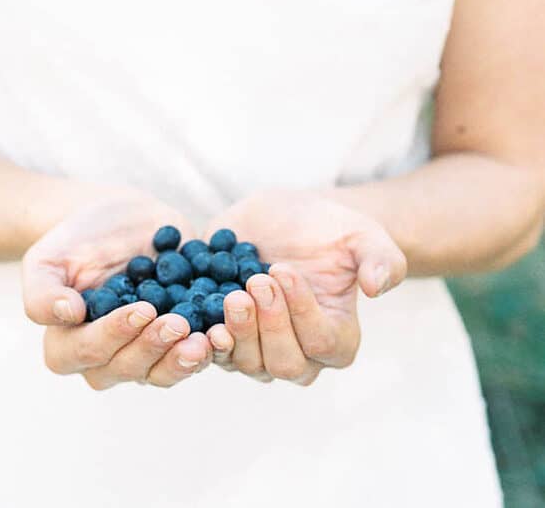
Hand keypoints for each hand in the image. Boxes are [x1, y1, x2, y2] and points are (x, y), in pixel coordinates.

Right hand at [22, 185, 212, 389]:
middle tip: (178, 322)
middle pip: (128, 368)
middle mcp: (108, 357)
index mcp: (69, 344)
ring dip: (185, 359)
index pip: (87, 353)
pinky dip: (212, 345)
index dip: (114, 335)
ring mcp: (146, 350)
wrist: (117, 216)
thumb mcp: (47, 258)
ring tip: (206, 338)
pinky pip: (194, 353)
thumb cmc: (75, 240)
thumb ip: (43, 291)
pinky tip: (225, 329)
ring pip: (163, 371)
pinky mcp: (179, 336)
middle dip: (154, 347)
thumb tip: (67, 314)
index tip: (141, 309)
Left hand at [201, 187, 406, 384]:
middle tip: (257, 282)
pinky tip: (202, 322)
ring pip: (248, 363)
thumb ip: (381, 259)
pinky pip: (214, 355)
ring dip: (238, 332)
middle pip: (285, 363)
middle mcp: (301, 355)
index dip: (303, 313)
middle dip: (269, 324)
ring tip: (232, 295)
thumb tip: (377, 287)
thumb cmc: (332, 230)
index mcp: (339, 337)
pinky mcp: (226, 336)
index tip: (284, 271)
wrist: (289, 220)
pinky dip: (206, 344)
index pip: (324, 344)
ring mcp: (259, 350)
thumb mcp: (363, 235)